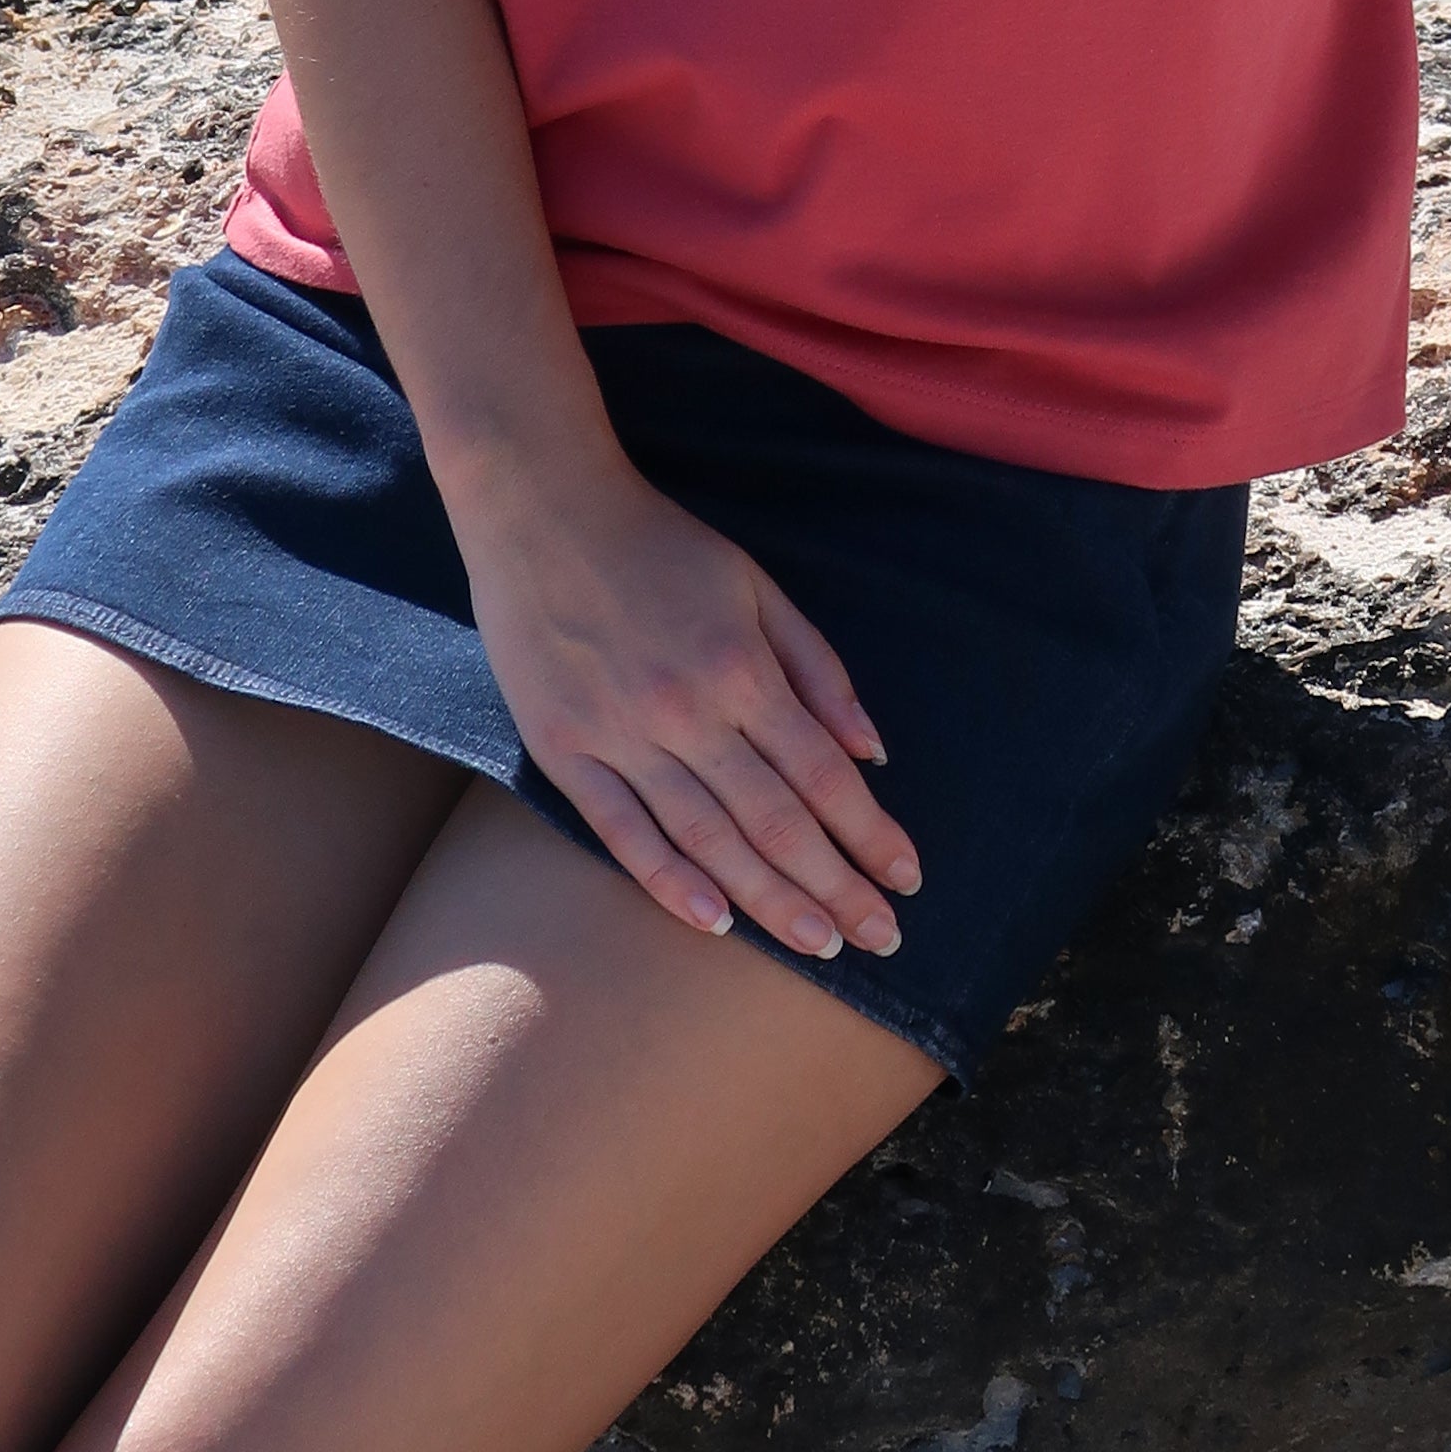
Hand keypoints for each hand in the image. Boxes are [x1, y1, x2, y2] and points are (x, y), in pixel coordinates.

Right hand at [453, 447, 922, 959]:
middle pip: (776, 821)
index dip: (870, 832)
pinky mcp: (562, 750)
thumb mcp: (757, 585)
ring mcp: (619, 736)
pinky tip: (715, 922)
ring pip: (708, 840)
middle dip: (838, 886)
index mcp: (741, 668)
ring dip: (771, 900)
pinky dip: (670, 882)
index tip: (907, 879)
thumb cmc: (661, 545)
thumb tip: (872, 749)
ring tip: (820, 944)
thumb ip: (818, 668)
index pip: (823, 774)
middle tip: (882, 938)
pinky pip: (622, 832)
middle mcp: (687, 712)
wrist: (543, 507)